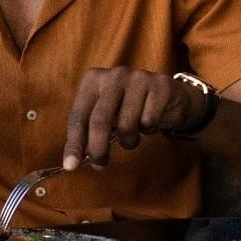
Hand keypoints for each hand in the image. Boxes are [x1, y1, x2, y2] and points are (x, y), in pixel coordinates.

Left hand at [61, 67, 206, 169]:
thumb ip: (88, 131)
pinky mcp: (160, 86)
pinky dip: (149, 129)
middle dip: (98, 148)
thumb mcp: (106, 113)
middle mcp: (114, 75)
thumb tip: (74, 161)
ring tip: (133, 135)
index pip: (78, 116)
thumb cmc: (130, 107)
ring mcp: (139, 78)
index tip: (71, 165)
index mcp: (93, 79)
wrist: (169, 94)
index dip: (74, 143)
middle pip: (100, 120)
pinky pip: (149, 121)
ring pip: (126, 124)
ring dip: (129, 140)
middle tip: (100, 165)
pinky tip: (151, 121)